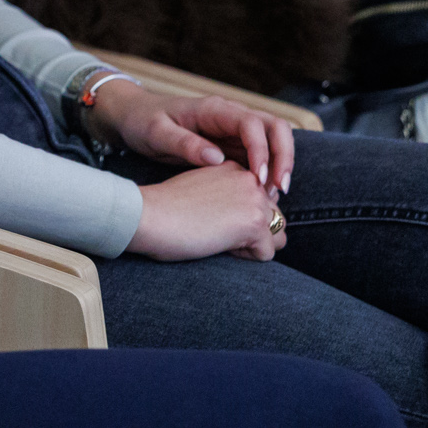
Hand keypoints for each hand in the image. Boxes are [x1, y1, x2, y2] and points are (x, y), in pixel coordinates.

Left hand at [90, 82, 295, 190]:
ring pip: (273, 142)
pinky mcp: (232, 145)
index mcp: (215, 109)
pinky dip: (267, 173)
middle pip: (276, 128)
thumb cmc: (142, 122)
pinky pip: (259, 156)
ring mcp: (234, 130)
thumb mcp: (157, 133)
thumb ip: (185, 144)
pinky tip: (262, 196)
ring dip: (279, 166)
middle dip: (283, 156)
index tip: (259, 179)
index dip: (262, 150)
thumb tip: (217, 158)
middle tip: (280, 189)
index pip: (253, 124)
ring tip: (275, 197)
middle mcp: (231, 116)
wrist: (133, 117)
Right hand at [128, 161, 288, 262]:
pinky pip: (267, 252)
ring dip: (254, 245)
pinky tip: (220, 246)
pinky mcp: (254, 222)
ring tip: (222, 241)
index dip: (240, 218)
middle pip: (274, 217)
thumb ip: (226, 196)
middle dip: (253, 233)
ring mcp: (254, 199)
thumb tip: (245, 221)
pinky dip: (246, 258)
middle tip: (217, 233)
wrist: (149, 215)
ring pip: (278, 234)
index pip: (260, 200)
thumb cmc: (165, 209)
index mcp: (235, 169)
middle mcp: (250, 179)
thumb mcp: (200, 190)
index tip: (211, 219)